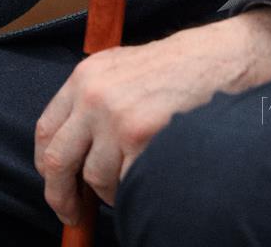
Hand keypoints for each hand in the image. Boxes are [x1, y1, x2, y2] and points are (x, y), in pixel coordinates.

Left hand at [34, 6, 270, 225]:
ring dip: (110, 190)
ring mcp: (117, 119)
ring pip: (95, 179)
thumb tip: (72, 152)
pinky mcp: (141, 141)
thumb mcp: (123, 68)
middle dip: (63, 196)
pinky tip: (153, 168)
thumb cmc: (178, 66)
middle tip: (74, 213)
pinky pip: (125, 184)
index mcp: (87, 75)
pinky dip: (135, 187)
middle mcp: (95, 96)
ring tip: (134, 174)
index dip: (48, 168)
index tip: (58, 186)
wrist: (223, 58)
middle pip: (58, 162)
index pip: (47, 132)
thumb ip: (92, 99)